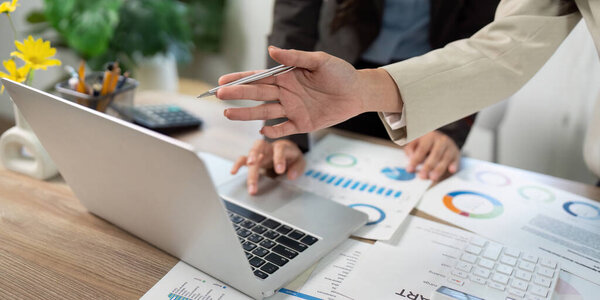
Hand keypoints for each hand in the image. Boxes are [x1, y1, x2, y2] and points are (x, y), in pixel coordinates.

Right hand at [216, 46, 401, 138]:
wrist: (358, 93)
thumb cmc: (340, 73)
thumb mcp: (319, 61)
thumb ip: (295, 57)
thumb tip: (271, 50)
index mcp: (286, 76)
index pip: (258, 77)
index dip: (240, 79)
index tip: (222, 81)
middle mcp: (286, 93)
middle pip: (257, 95)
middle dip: (238, 95)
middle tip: (219, 96)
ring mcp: (292, 109)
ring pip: (265, 112)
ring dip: (247, 114)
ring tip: (229, 114)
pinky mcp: (302, 124)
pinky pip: (284, 129)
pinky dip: (273, 131)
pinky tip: (262, 132)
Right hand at [230, 139, 305, 194]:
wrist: (287, 152)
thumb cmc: (292, 157)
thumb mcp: (300, 161)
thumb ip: (297, 168)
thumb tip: (291, 175)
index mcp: (282, 146)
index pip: (280, 149)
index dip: (279, 158)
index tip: (279, 171)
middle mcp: (269, 147)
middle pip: (260, 148)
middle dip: (255, 157)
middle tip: (255, 170)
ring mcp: (260, 153)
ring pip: (250, 154)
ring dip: (247, 166)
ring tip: (249, 182)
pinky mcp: (253, 159)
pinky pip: (243, 159)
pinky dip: (238, 164)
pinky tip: (233, 172)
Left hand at [404, 131, 459, 180]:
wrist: (441, 139)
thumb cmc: (426, 143)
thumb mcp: (415, 143)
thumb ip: (410, 150)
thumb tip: (411, 158)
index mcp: (429, 136)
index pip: (422, 149)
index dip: (415, 160)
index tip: (410, 169)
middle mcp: (441, 140)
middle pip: (435, 154)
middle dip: (428, 166)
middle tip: (422, 176)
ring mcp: (450, 147)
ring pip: (445, 158)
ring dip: (439, 169)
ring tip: (433, 178)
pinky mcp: (456, 154)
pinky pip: (456, 160)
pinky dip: (454, 165)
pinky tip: (451, 170)